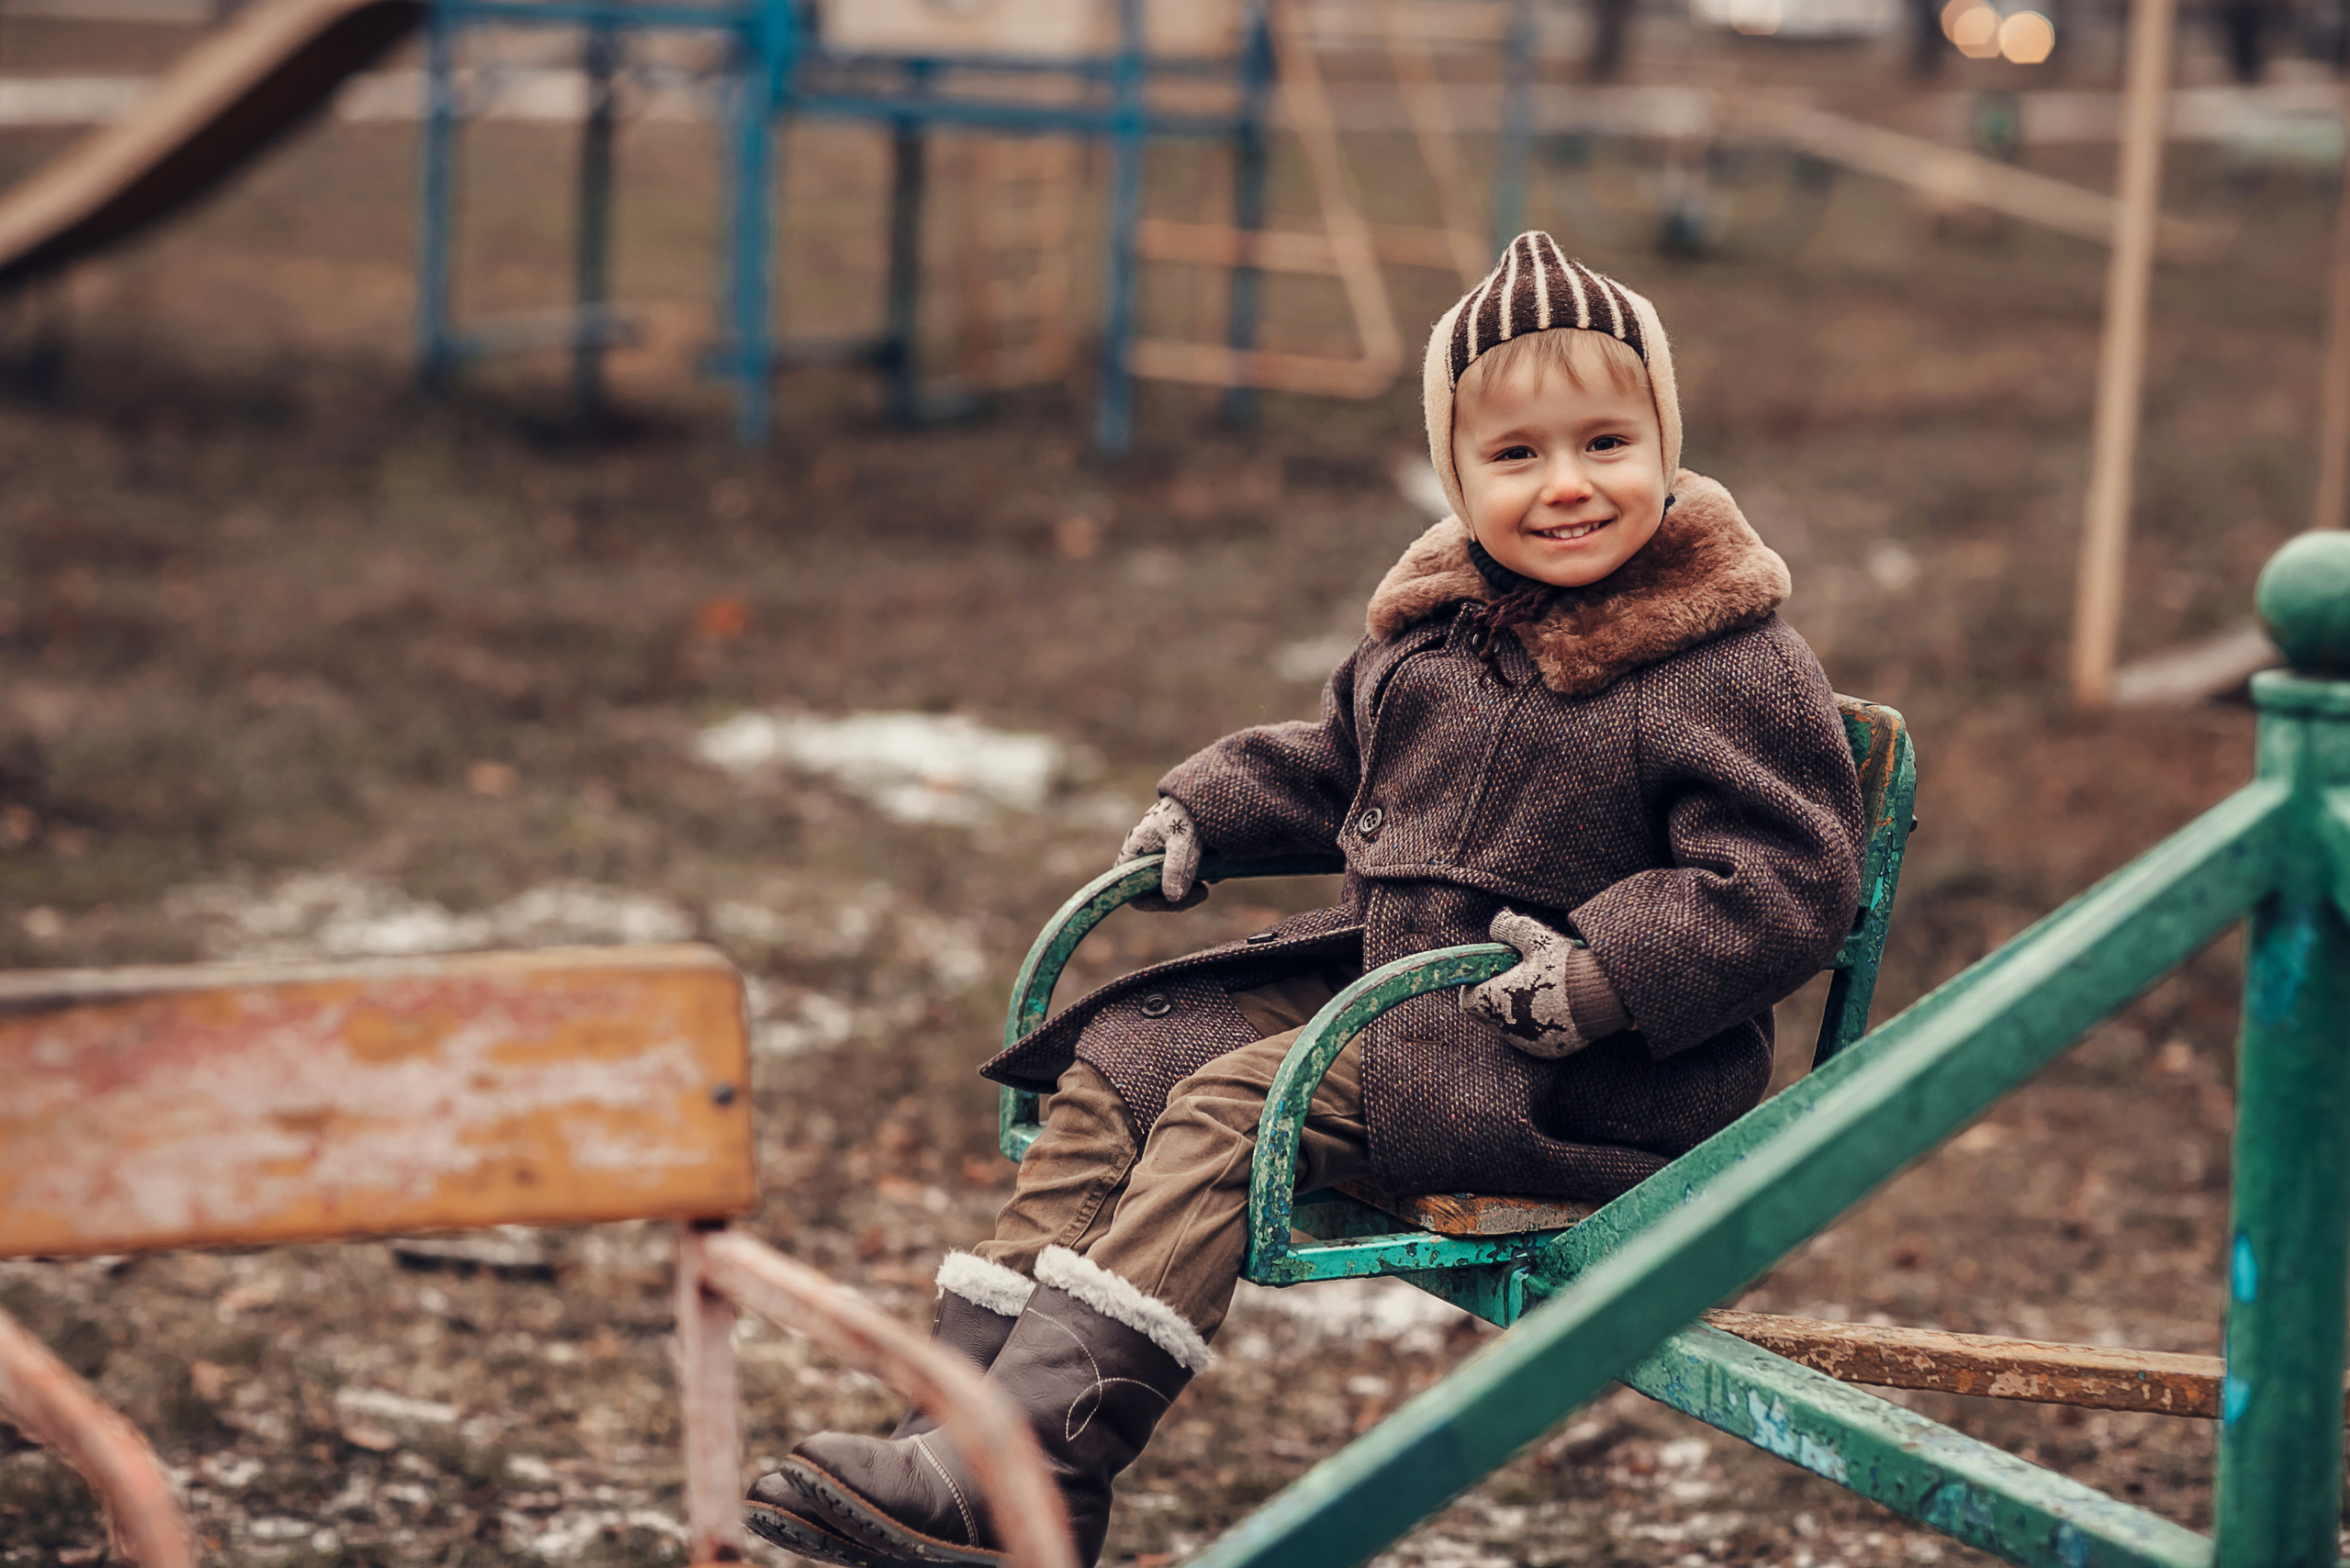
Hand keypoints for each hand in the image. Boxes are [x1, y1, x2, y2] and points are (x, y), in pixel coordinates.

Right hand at [1117, 797, 1207, 911]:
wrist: (1210, 792)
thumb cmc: (1189, 812)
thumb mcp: (1184, 840)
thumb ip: (1178, 867)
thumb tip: (1172, 898)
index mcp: (1134, 850)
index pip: (1127, 888)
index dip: (1147, 900)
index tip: (1174, 900)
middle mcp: (1144, 857)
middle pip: (1152, 892)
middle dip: (1178, 898)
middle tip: (1203, 892)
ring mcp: (1162, 858)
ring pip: (1171, 887)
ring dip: (1192, 889)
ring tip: (1212, 876)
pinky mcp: (1179, 857)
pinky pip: (1185, 878)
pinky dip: (1200, 878)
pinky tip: (1216, 868)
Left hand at [1463, 910, 1597, 1058]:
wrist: (1605, 996)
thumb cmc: (1564, 965)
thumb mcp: (1535, 937)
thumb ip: (1508, 928)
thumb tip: (1496, 926)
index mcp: (1496, 1002)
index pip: (1469, 1000)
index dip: (1477, 985)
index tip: (1494, 972)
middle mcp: (1507, 1029)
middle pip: (1490, 1014)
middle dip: (1499, 996)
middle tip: (1521, 977)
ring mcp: (1528, 1043)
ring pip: (1513, 1026)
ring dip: (1519, 1010)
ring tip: (1543, 990)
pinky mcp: (1548, 1051)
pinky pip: (1534, 1037)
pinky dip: (1538, 1024)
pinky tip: (1557, 1007)